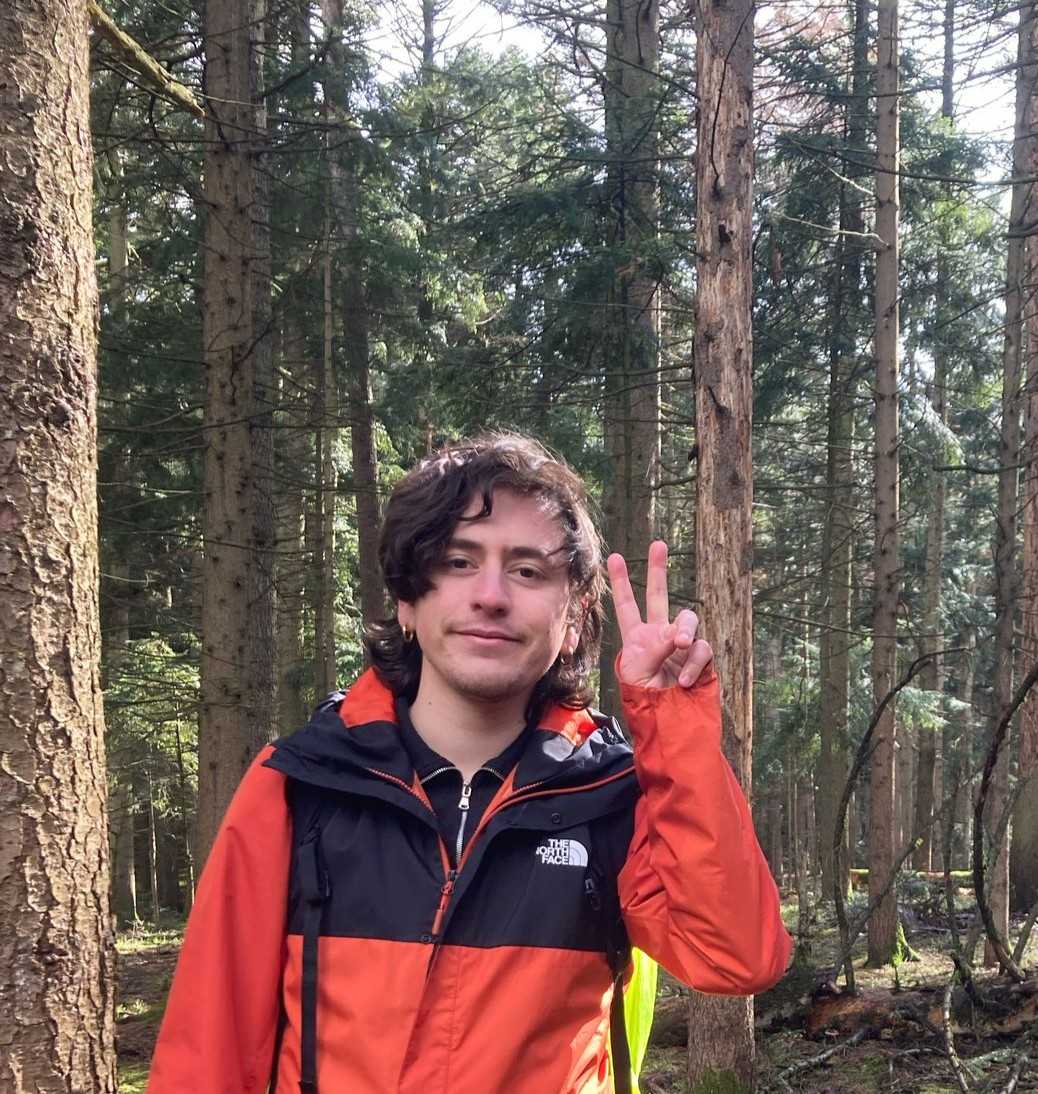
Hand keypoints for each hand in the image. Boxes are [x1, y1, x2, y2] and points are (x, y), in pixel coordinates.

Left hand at [607, 541, 713, 689]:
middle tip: (658, 545)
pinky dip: (692, 662)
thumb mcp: (638, 671)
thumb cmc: (646, 699)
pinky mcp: (700, 657)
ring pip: (687, 620)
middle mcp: (659, 635)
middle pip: (659, 597)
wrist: (669, 722)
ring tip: (678, 645)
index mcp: (636, 638)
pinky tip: (682, 679)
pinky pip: (701, 648)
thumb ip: (653, 647)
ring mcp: (681, 644)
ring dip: (683, 629)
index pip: (627, 606)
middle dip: (658, 570)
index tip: (613, 557)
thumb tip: (675, 634)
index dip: (620, 582)